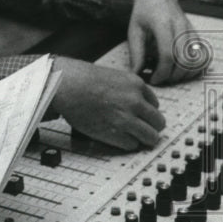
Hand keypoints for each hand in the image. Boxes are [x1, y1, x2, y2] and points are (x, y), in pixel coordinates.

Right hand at [51, 57, 165, 150]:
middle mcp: (135, 101)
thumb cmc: (79, 78)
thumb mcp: (111, 76)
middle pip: (158, 122)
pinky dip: (125, 144)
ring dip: (142, 139)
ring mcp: (126, 118)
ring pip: (150, 137)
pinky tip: (115, 137)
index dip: (146, 112)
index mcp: (135, 84)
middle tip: (140, 130)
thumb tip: (132, 103)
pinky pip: (131, 145)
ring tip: (132, 138)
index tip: (140, 116)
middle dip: (150, 127)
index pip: (155, 104)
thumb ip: (126, 89)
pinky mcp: (115, 132)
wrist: (64, 84)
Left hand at [128, 0, 201, 85]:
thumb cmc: (144, 14)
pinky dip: (196, 67)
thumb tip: (136, 73)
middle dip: (173, 76)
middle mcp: (181, 26)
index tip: (153, 79)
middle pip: (184, 60)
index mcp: (163, 24)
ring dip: (184, 74)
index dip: (162, 72)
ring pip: (196, 59)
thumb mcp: (134, 30)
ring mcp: (191, 30)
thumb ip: (136, 52)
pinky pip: (204, 55)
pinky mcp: (197, 34)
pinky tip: (183, 70)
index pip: (168, 54)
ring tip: (170, 75)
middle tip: (160, 79)